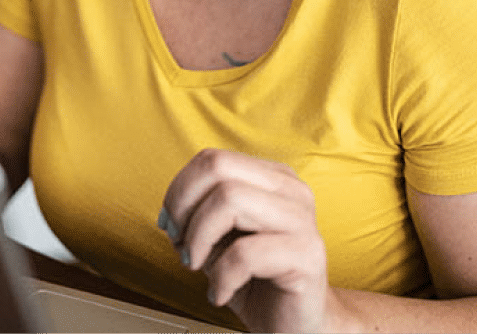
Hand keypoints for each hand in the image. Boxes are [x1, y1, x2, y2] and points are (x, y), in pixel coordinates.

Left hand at [160, 149, 336, 333]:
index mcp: (272, 177)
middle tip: (181, 245)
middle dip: (185, 207)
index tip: (169, 223)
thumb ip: (199, 215)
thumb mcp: (221, 239)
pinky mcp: (307, 255)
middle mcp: (291, 190)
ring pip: (230, 199)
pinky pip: (245, 253)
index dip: (180, 190)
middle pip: (219, 169)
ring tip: (198, 267)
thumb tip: (170, 214)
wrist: (298, 326)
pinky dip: (220, 277)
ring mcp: (302, 219)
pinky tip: (220, 293)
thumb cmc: (257, 280)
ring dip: (199, 239)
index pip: (212, 159)